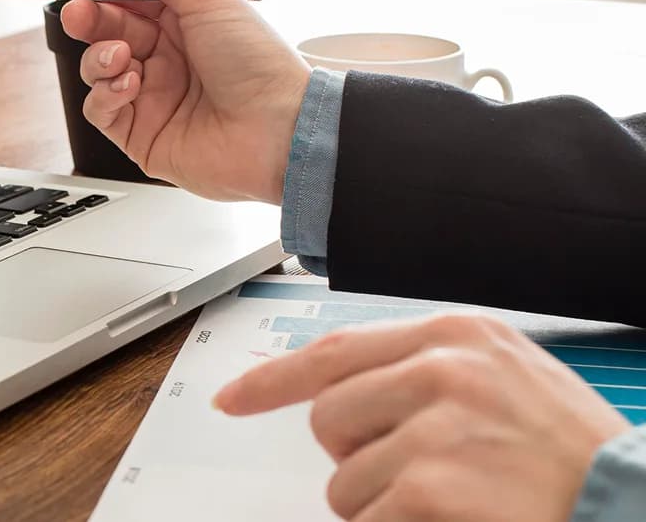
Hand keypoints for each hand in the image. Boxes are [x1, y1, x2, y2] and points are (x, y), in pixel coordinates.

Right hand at [36, 0, 309, 201]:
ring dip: (98, 57)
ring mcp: (150, 94)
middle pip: (102, 27)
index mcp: (180, 16)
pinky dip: (106, 93)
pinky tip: (131, 87)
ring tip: (124, 59)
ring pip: (94, 67)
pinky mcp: (140, 133)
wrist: (278, 131)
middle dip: (85, 17)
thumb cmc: (257, 63)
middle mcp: (163, 53)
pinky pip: (99, 108)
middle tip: (80, 13)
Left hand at [213, 314, 630, 520]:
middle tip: (417, 472)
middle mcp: (443, 369)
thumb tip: (340, 391)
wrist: (632, 501)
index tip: (233, 398)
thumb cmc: (570, 450)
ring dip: (383, 502)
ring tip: (452, 498)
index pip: (334, 350)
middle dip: (354, 455)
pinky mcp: (433, 484)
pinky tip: (451, 517)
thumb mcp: (503, 378)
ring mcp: (437, 426)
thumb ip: (425, 372)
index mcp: (457, 336)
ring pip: (344, 478)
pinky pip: (366, 518)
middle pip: (328, 417)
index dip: (273, 379)